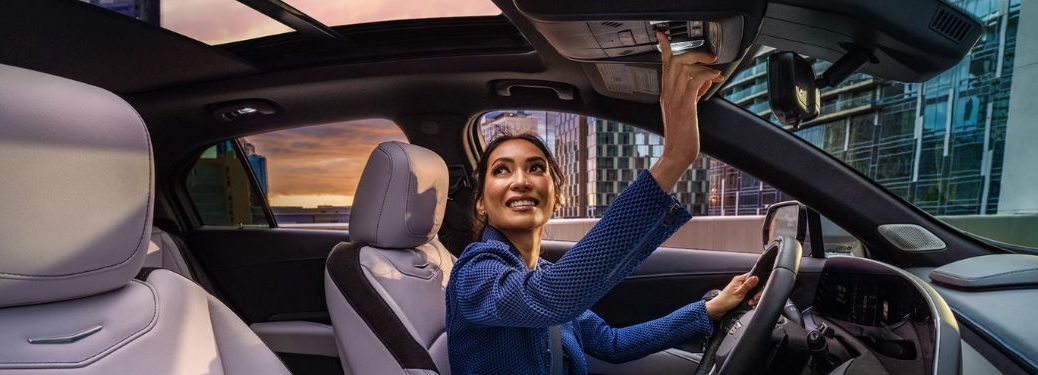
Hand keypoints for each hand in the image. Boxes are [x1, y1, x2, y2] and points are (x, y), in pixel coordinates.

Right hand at [650, 31, 723, 189]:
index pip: (663, 65)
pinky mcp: (685, 106)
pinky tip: (714, 79)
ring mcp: (675, 99)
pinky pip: (694, 81)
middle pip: (675, 61)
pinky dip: (707, 76)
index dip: (665, 48)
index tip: (664, 36)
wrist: (678, 154)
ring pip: (684, 68)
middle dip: (694, 54)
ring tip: (715, 71)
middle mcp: (668, 93)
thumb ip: (692, 93)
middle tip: (709, 58)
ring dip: (703, 65)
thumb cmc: (682, 135)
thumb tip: (705, 80)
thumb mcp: (686, 110)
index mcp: (666, 94)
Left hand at [704, 273, 761, 320]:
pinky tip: (749, 304)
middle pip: (755, 285)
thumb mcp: (739, 293)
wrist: (718, 309)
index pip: (753, 276)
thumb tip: (756, 277)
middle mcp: (740, 283)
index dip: (758, 284)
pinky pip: (749, 296)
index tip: (757, 292)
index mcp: (739, 279)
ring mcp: (740, 289)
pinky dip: (751, 301)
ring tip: (749, 302)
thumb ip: (748, 285)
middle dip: (756, 294)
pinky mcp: (741, 295)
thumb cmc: (725, 301)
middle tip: (752, 299)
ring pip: (753, 292)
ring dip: (753, 298)